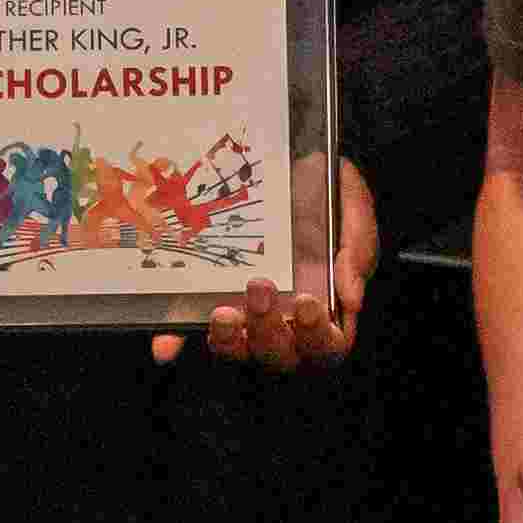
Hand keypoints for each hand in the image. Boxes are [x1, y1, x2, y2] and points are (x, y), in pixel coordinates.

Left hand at [159, 159, 377, 371]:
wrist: (298, 167)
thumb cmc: (330, 199)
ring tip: (223, 313)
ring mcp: (248, 320)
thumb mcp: (353, 215)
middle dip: (269, 330)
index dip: (317, 336)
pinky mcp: (214, 306)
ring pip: (239, 352)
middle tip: (260, 287)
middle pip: (280, 356)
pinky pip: (194, 330)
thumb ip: (356, 253)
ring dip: (230, 341)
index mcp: (326, 312)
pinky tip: (165, 343)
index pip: (328, 346)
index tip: (305, 303)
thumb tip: (349, 298)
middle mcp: (287, 326)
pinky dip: (178, 340)